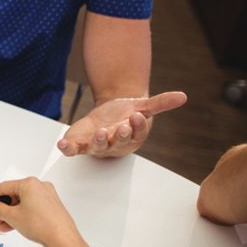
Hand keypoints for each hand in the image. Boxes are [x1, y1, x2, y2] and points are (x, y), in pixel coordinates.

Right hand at [0, 178, 91, 246]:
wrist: (63, 239)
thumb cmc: (44, 225)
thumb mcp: (13, 217)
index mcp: (30, 184)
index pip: (3, 186)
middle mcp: (39, 187)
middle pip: (13, 196)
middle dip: (0, 209)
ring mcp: (46, 197)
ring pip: (21, 203)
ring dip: (9, 214)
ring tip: (0, 225)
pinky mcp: (50, 206)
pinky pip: (30, 208)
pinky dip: (20, 215)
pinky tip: (12, 224)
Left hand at [57, 92, 186, 157]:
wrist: (108, 115)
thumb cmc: (126, 114)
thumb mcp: (143, 106)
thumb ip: (161, 103)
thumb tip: (183, 96)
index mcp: (132, 136)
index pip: (136, 132)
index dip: (137, 125)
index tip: (137, 116)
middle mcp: (115, 143)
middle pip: (118, 142)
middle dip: (119, 135)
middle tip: (120, 128)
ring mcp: (96, 145)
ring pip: (97, 146)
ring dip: (98, 141)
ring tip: (100, 132)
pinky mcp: (80, 144)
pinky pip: (73, 150)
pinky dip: (67, 149)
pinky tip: (63, 144)